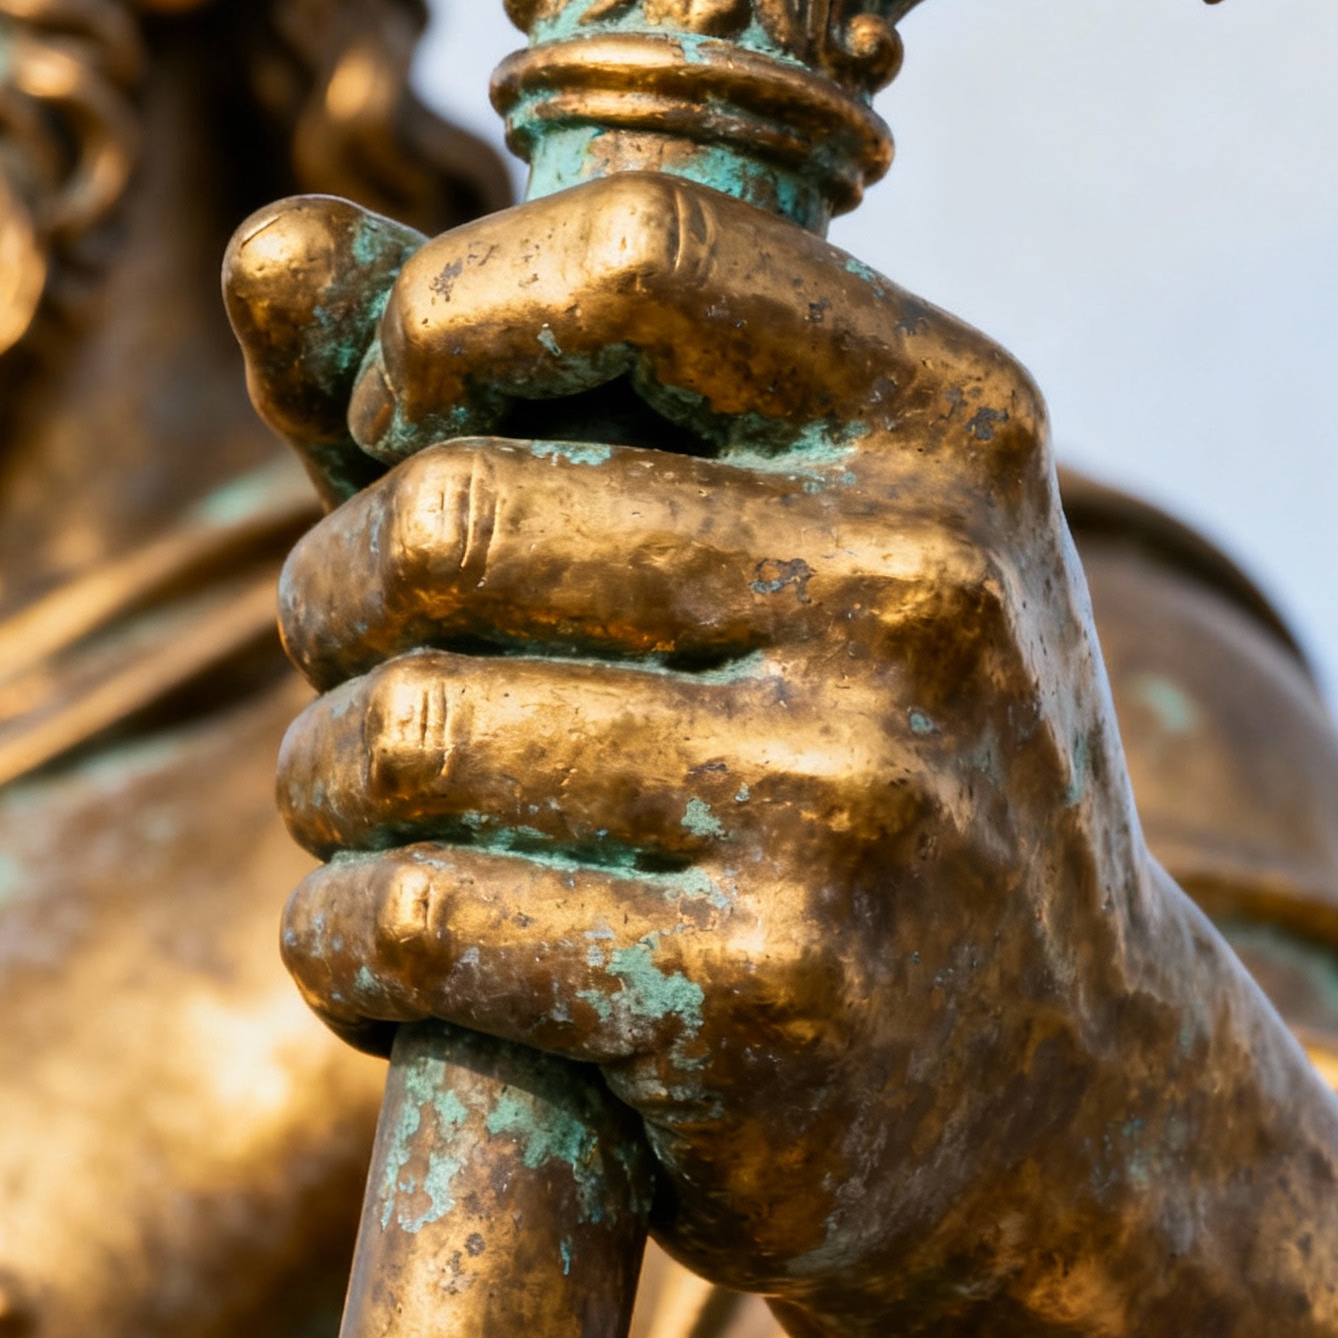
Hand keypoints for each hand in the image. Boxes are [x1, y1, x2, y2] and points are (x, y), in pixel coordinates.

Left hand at [226, 174, 1147, 1301]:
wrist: (1064, 1094)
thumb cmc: (874, 758)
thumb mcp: (807, 534)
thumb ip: (542, 379)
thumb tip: (272, 243)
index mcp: (951, 428)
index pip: (631, 254)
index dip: (441, 323)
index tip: (398, 428)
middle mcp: (924, 596)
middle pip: (452, 516)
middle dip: (331, 595)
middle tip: (354, 658)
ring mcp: (856, 806)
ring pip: (404, 732)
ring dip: (320, 779)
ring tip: (360, 808)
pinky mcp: (765, 1004)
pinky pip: (413, 921)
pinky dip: (337, 938)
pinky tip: (379, 945)